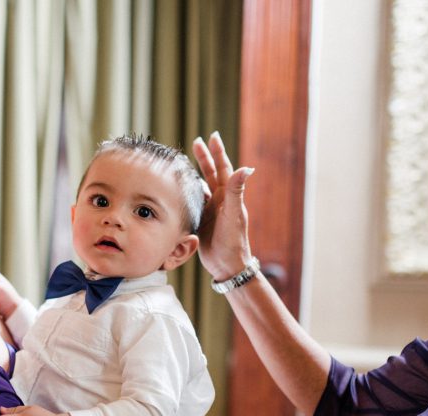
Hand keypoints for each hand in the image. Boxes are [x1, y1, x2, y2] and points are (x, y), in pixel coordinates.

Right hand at [191, 132, 254, 281]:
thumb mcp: (233, 215)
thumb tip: (247, 168)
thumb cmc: (233, 242)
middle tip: (197, 142)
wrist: (227, 266)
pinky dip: (189, 193)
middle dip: (205, 158)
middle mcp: (220, 201)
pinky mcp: (203, 222)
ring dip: (195, 174)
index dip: (217, 153)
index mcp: (227, 197)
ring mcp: (211, 211)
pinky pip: (195, 202)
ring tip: (185, 163)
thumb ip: (237, 191)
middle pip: (211, 174)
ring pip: (202, 187)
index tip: (212, 137)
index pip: (222, 169)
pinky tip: (181, 190)